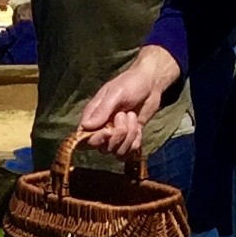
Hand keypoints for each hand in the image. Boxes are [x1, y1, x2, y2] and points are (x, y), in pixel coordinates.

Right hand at [79, 46, 177, 161]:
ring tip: (132, 116)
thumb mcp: (116, 93)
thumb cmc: (131, 83)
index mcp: (92, 118)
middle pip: (103, 148)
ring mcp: (115, 136)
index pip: (84, 140)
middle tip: (125, 114)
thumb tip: (85, 126)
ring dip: (129, 136)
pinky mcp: (128, 139)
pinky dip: (136, 141)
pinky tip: (138, 127)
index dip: (96, 140)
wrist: (151, 84)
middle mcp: (101, 130)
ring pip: (118, 152)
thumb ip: (101, 110)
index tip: (108, 130)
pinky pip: (129, 152)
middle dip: (118, 134)